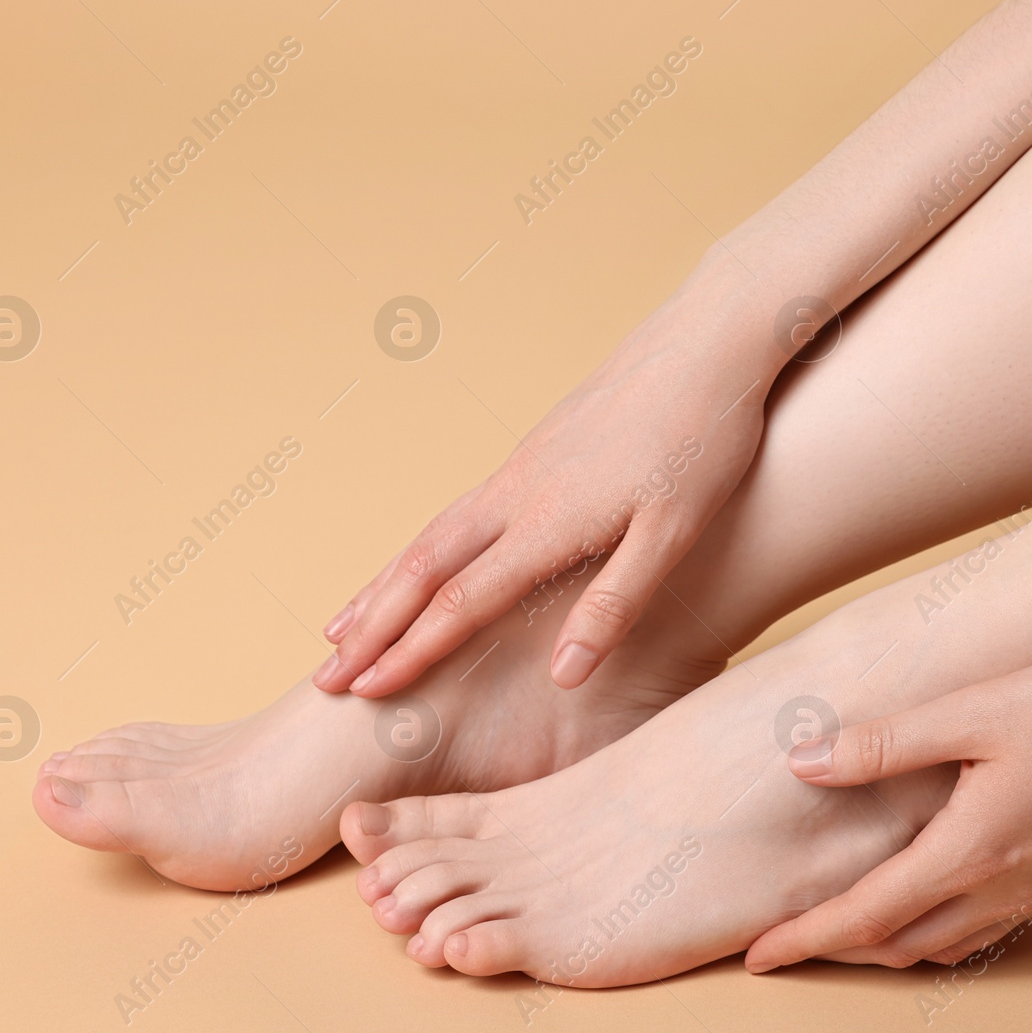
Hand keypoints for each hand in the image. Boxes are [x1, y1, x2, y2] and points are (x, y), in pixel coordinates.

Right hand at [314, 305, 772, 696]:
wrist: (707, 340)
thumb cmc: (703, 439)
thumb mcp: (675, 533)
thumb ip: (616, 605)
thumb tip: (564, 676)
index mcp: (549, 521)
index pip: (461, 601)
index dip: (411, 651)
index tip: (365, 692)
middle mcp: (518, 492)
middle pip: (422, 567)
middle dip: (371, 625)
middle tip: (325, 676)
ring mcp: (520, 466)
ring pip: (432, 535)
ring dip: (383, 586)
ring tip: (343, 625)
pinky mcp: (534, 449)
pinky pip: (456, 511)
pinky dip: (419, 550)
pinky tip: (419, 563)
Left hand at [745, 644, 1031, 970]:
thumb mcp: (977, 710)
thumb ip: (885, 742)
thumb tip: (803, 762)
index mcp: (970, 851)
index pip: (865, 917)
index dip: (805, 940)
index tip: (757, 957)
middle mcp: (1003, 885)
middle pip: (899, 944)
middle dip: (836, 951)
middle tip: (785, 945)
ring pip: (943, 942)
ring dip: (885, 944)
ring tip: (841, 927)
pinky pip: (983, 926)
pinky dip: (935, 930)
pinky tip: (927, 899)